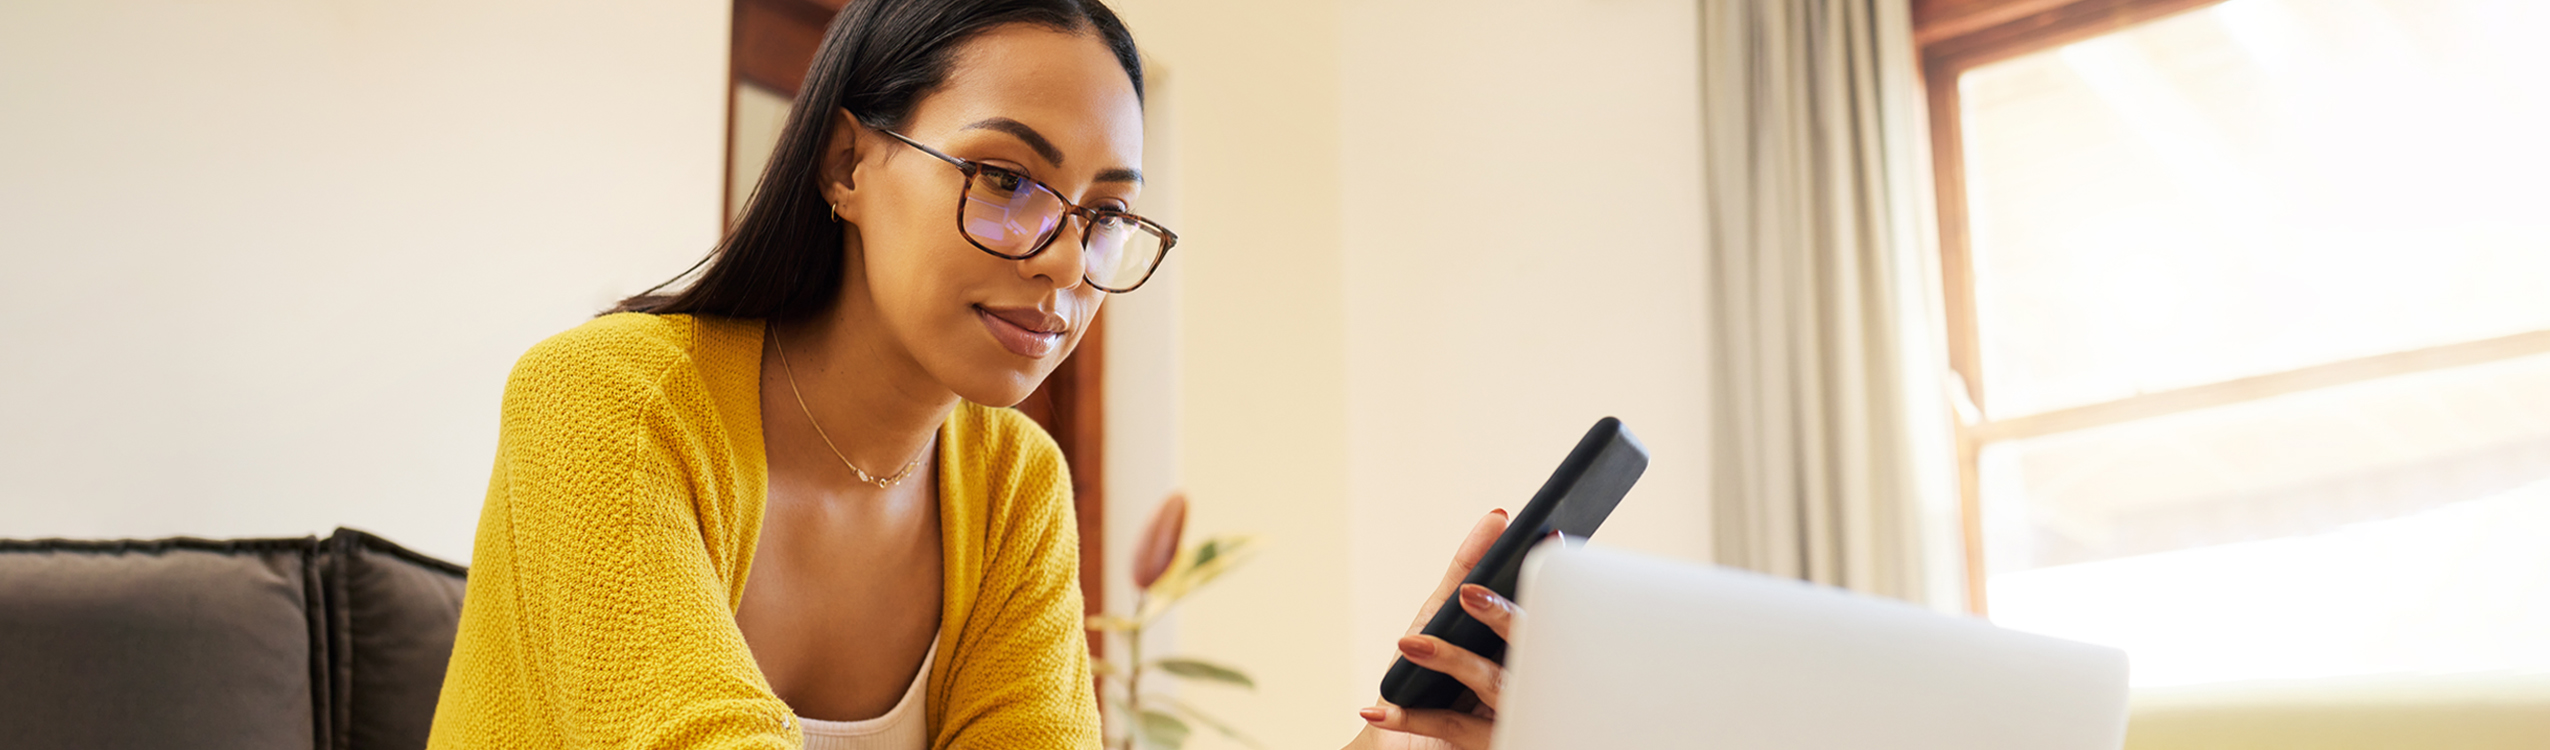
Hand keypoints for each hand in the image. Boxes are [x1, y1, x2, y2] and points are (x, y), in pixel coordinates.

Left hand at [1344, 509, 1521, 749]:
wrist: (1408, 747)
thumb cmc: (1431, 679)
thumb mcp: (1441, 619)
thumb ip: (1467, 571)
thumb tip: (1496, 519)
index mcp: (1527, 645)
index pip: (1543, 608)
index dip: (1544, 579)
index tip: (1544, 542)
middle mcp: (1529, 680)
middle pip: (1529, 646)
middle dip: (1501, 616)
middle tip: (1469, 593)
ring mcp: (1512, 716)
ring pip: (1495, 685)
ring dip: (1450, 661)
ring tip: (1411, 645)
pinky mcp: (1485, 747)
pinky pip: (1452, 729)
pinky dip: (1412, 717)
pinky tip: (1379, 708)